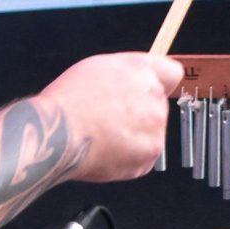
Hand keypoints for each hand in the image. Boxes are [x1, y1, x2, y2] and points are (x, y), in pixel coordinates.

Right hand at [42, 52, 182, 182]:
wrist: (57, 133)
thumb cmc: (67, 102)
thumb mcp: (96, 69)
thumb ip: (125, 75)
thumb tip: (133, 87)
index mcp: (141, 70)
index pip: (172, 73)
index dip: (158, 83)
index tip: (146, 92)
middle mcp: (154, 97)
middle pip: (158, 106)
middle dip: (140, 114)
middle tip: (110, 120)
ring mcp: (155, 128)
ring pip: (150, 133)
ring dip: (134, 138)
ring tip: (103, 138)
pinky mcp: (149, 155)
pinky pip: (142, 157)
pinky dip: (128, 159)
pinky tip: (106, 152)